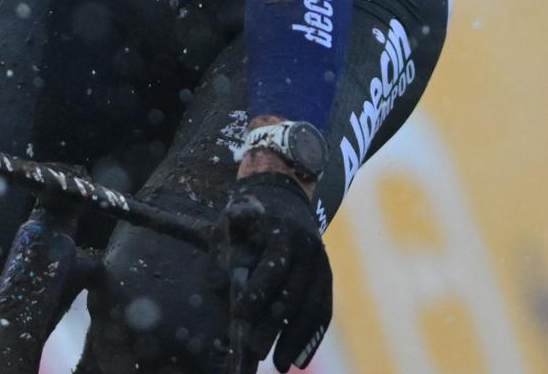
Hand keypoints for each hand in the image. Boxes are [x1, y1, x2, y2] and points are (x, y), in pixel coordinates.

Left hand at [225, 172, 331, 371]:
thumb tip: (221, 291)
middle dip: (274, 325)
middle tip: (256, 351)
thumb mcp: (230, 222)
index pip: (272, 266)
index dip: (257, 293)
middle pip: (292, 293)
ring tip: (280, 364)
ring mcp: (321, 263)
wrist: (285, 191)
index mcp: (282, 231)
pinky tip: (300, 358)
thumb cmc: (248, 213)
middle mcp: (307, 248)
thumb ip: (225, 254)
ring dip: (295, 338)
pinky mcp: (327, 276)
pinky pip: (324, 311)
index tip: (240, 317)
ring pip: (312, 307)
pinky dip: (312, 336)